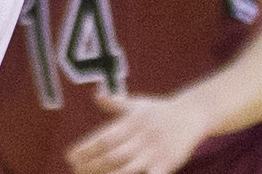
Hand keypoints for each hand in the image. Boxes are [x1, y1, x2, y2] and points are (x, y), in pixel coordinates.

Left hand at [66, 92, 214, 173]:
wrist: (191, 114)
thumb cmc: (159, 110)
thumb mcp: (137, 104)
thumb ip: (116, 103)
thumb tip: (97, 95)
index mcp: (130, 123)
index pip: (103, 138)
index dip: (86, 148)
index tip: (70, 156)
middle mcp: (140, 137)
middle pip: (112, 155)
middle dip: (93, 164)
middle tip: (76, 170)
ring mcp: (154, 152)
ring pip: (128, 168)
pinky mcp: (167, 164)